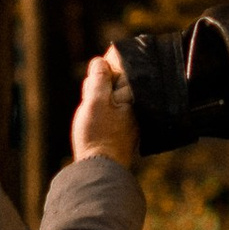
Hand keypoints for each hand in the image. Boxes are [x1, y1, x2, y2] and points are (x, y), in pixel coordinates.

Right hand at [71, 50, 139, 167]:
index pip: (122, 64)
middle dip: (99, 83)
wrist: (101, 168)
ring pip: (109, 94)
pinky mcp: (124, 126)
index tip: (96, 71)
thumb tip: (100, 62)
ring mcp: (131, 114)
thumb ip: (99, 78)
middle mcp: (136, 102)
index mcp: (134, 93)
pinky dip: (101, 110)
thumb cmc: (98, 134)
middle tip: (91, 100)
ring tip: (91, 113)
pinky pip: (110, 109)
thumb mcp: (95, 101)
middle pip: (114, 79)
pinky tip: (94, 121)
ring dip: (97, 97)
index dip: (105, 64)